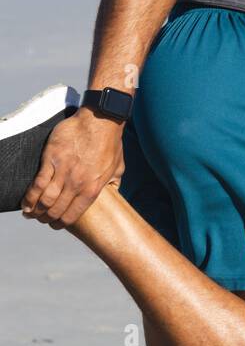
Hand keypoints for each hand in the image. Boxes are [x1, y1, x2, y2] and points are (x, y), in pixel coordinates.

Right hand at [21, 109, 125, 228]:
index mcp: (93, 189)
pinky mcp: (51, 159)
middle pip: (56, 210)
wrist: (101, 121)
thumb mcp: (118, 169)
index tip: (56, 225)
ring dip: (36, 210)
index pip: (72, 215)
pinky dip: (30, 196)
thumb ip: (113, 184)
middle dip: (46, 218)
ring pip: (45, 199)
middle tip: (41, 219)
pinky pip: (37, 182)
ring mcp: (63, 172)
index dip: (61, 224)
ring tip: (31, 213)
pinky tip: (26, 202)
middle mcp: (77, 184)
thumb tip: (114, 194)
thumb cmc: (110, 143)